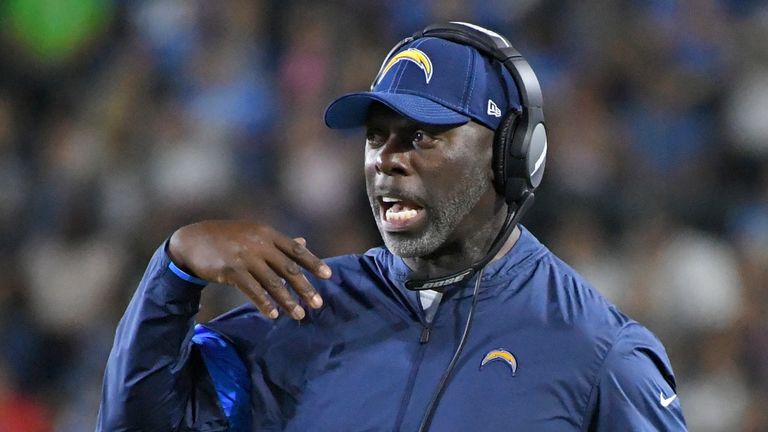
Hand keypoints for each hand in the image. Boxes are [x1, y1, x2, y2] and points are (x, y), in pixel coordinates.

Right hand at [167, 220, 330, 319]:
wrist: (193, 240)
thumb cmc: (228, 238)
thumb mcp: (254, 233)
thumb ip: (278, 241)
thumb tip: (303, 243)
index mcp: (267, 234)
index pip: (296, 249)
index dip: (313, 262)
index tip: (329, 276)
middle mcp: (259, 244)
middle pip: (288, 268)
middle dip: (305, 287)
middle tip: (318, 304)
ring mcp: (245, 257)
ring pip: (272, 282)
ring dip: (287, 301)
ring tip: (299, 315)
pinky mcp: (231, 271)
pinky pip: (252, 290)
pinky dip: (264, 303)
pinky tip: (273, 315)